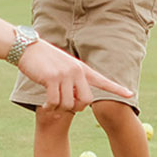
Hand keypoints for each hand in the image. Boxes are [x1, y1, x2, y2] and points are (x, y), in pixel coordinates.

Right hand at [16, 39, 133, 111]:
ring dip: (59, 108)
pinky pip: (55, 102)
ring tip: (51, 103)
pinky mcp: (52, 78)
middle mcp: (76, 71)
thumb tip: (77, 100)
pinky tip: (45, 105)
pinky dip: (50, 106)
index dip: (116, 88)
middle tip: (65, 106)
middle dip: (76, 108)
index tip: (130, 93)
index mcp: (81, 68)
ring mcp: (64, 74)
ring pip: (68, 103)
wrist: (26, 48)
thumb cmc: (43, 60)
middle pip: (85, 100)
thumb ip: (72, 81)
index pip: (102, 80)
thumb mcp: (62, 68)